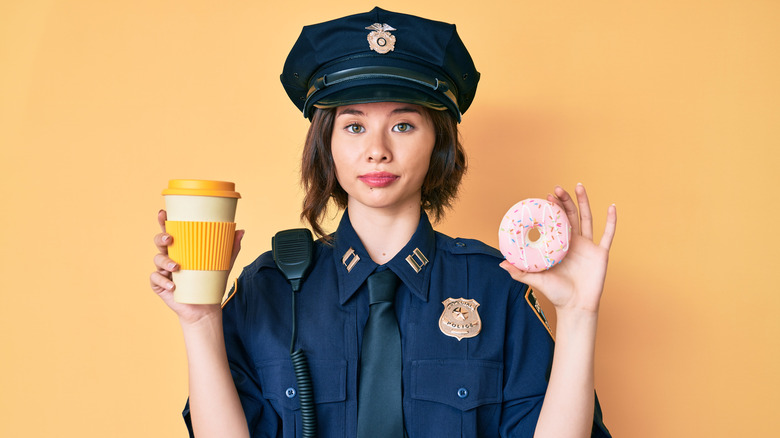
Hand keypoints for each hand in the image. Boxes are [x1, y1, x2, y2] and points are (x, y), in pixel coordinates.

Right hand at [149, 209, 244, 323]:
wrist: (206, 307)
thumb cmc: (211, 283)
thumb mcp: (223, 264)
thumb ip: (231, 248)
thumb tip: (241, 230)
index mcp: (182, 249)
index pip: (171, 231)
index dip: (164, 221)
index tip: (163, 213)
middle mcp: (170, 257)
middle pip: (159, 242)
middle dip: (161, 237)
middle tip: (169, 239)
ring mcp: (163, 271)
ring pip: (157, 259)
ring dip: (164, 261)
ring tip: (176, 267)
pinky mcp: (160, 285)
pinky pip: (155, 279)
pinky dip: (162, 281)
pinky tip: (173, 285)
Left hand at [500, 184, 615, 313]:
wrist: (575, 307)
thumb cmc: (556, 294)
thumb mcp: (536, 280)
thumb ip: (520, 272)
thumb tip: (501, 263)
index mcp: (559, 245)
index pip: (555, 222)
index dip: (552, 208)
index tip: (546, 196)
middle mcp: (573, 242)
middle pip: (570, 215)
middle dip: (565, 200)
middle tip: (558, 188)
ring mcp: (588, 246)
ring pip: (587, 218)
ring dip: (584, 202)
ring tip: (579, 186)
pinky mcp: (601, 253)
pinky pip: (608, 234)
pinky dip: (611, 221)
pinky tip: (612, 206)